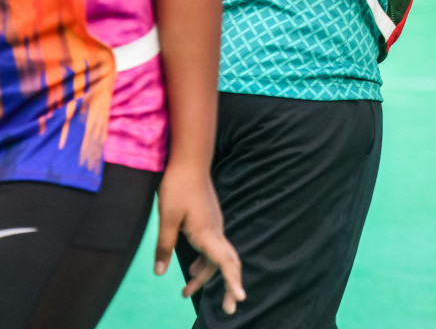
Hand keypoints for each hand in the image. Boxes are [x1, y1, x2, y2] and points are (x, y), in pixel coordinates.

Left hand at [154, 160, 244, 314]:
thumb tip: (160, 273)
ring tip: (186, 291)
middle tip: (226, 309)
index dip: (232, 282)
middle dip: (227, 286)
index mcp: (207, 233)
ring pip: (217, 257)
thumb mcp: (166, 219)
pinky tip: (191, 267)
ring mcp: (215, 226)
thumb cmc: (177, 188)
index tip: (239, 299)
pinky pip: (212, 248)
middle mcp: (216, 231)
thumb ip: (164, 246)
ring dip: (206, 275)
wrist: (190, 162)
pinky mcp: (210, 221)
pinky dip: (205, 262)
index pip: (224, 262)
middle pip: (226, 264)